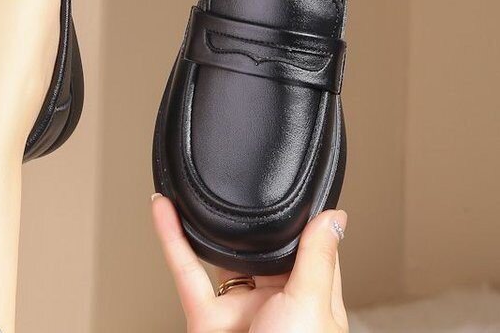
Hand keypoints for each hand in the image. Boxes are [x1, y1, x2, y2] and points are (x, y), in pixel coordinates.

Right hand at [151, 195, 348, 332]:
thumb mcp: (311, 306)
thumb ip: (318, 259)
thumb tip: (336, 216)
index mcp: (310, 300)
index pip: (310, 250)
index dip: (302, 221)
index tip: (296, 188)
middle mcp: (275, 303)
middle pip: (260, 251)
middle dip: (250, 223)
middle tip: (241, 181)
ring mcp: (239, 310)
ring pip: (218, 257)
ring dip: (206, 225)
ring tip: (202, 189)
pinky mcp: (205, 319)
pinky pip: (185, 271)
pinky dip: (172, 239)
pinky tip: (163, 211)